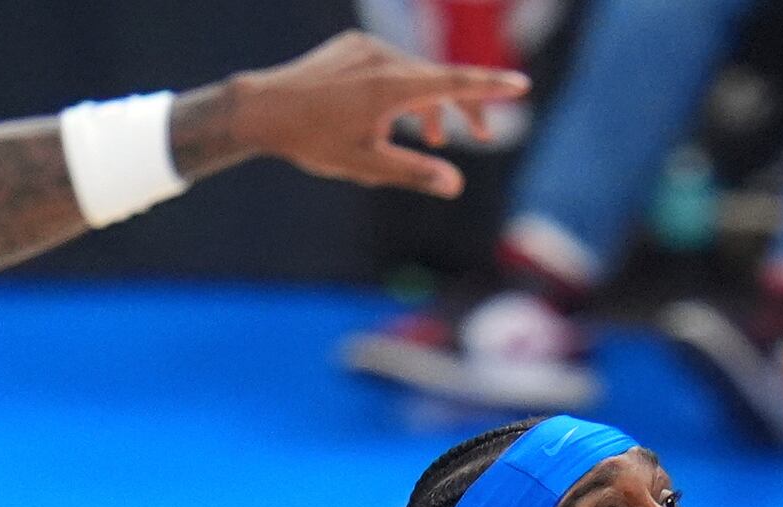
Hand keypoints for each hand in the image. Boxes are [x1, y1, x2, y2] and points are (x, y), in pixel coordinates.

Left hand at [232, 31, 529, 197]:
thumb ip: (415, 173)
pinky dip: (405, 89)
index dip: (490, 86)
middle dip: (462, 107)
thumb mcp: (367, 166)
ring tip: (433, 137)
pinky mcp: (353, 46)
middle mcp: (381, 58)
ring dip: (430, 103)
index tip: (521, 84)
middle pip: (440, 79)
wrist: (261, 108)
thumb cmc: (313, 140)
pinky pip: (393, 66)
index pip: (454, 83)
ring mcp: (366, 48)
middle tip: (479, 135)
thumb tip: (455, 185)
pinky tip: (394, 116)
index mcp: (390, 86)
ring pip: (417, 74)